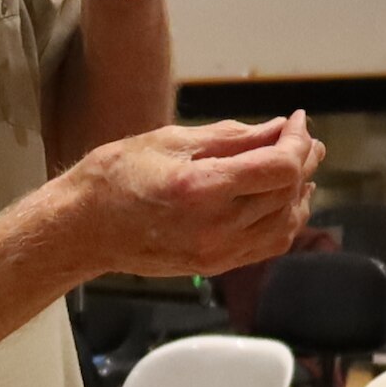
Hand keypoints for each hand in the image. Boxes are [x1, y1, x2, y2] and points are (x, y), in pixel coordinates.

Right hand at [50, 107, 319, 278]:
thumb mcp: (169, 141)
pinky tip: (283, 200)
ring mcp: (217, 252)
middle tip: (301, 137)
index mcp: (201, 189)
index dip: (298, 141)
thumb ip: (230, 137)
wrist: (83, 229)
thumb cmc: (114, 177)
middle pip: (287, 192)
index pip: (279, 167)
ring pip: (286, 222)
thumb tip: (278, 129)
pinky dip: (286, 219)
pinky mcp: (216, 266)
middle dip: (302, 159)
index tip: (298, 120)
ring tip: (298, 166)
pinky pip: (270, 244)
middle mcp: (215, 227)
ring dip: (299, 191)